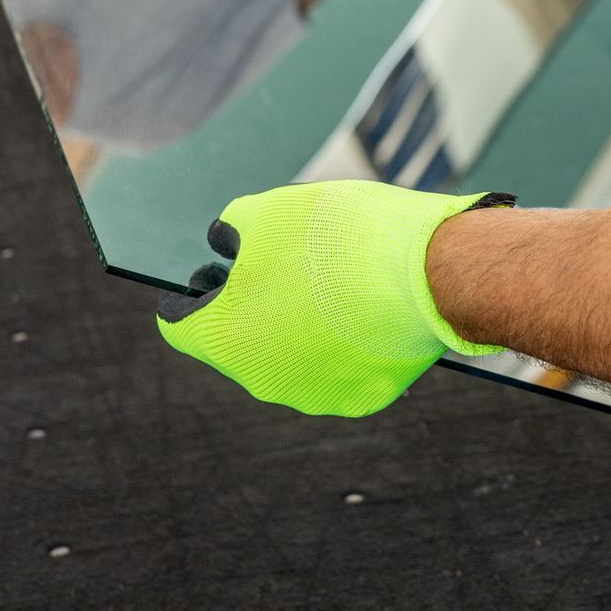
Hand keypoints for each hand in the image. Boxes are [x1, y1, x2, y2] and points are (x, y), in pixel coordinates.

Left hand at [156, 182, 513, 416]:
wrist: (430, 272)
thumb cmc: (340, 238)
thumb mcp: (270, 211)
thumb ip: (233, 229)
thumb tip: (226, 243)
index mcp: (226, 338)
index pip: (181, 325)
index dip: (188, 295)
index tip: (207, 274)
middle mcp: (262, 380)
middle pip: (240, 341)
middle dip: (252, 304)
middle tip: (282, 264)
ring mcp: (313, 396)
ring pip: (291, 358)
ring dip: (298, 324)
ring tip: (333, 281)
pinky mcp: (360, 400)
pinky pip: (339, 370)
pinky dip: (343, 343)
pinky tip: (365, 307)